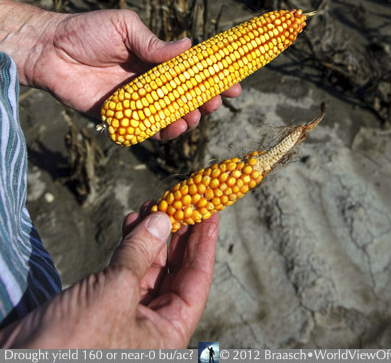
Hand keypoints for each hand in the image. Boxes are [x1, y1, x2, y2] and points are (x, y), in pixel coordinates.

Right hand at [0, 212, 218, 348]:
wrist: (22, 361)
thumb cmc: (74, 340)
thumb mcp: (114, 290)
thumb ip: (141, 252)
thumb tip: (164, 219)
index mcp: (168, 334)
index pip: (197, 282)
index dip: (205, 244)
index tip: (212, 212)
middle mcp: (153, 327)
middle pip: (175, 273)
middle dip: (178, 235)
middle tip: (183, 200)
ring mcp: (128, 316)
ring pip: (150, 269)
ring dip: (152, 235)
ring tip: (154, 204)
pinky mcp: (105, 307)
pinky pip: (127, 271)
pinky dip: (130, 246)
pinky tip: (132, 222)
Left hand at [28, 8, 240, 138]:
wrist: (49, 50)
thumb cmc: (87, 31)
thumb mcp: (124, 27)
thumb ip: (154, 43)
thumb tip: (188, 47)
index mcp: (155, 58)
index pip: (191, 70)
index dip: (213, 78)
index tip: (234, 86)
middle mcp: (149, 80)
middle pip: (185, 96)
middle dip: (205, 102)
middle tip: (214, 103)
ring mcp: (136, 100)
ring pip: (169, 115)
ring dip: (186, 119)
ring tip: (193, 117)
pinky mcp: (118, 117)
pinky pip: (144, 129)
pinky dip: (161, 132)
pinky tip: (171, 128)